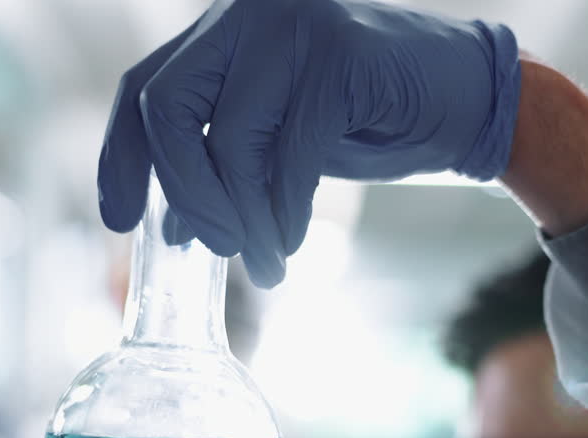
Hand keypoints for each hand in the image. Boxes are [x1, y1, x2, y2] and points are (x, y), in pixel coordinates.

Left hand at [97, 0, 520, 287]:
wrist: (469, 102)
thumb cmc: (374, 120)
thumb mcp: (282, 145)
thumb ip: (226, 166)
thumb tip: (174, 225)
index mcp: (227, 32)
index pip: (144, 89)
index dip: (120, 159)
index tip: (118, 220)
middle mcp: (248, 16)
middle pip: (167, 107)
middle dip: (184, 192)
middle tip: (214, 248)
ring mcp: (293, 27)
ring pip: (229, 140)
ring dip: (244, 220)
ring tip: (267, 263)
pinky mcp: (338, 58)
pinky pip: (288, 156)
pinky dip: (284, 213)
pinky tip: (290, 244)